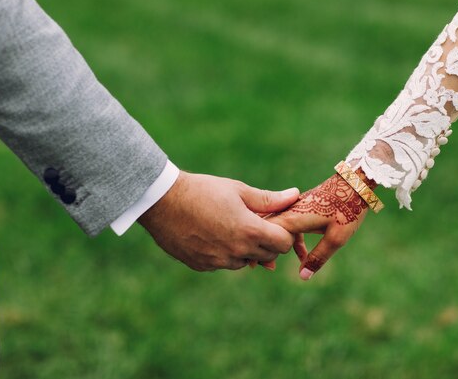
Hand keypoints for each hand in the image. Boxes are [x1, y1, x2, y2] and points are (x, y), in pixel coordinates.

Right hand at [138, 171, 299, 271]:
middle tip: (256, 224)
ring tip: (232, 227)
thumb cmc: (203, 191)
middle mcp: (236, 251)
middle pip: (268, 256)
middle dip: (267, 242)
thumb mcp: (238, 190)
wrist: (162, 202)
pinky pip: (224, 264)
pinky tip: (213, 235)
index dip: (283, 233)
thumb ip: (269, 199)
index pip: (283, 244)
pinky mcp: (202, 266)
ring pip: (245, 261)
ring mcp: (218, 261)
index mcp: (249, 231)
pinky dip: (225, 253)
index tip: (275, 223)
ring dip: (246, 249)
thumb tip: (294, 195)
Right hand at [268, 170, 372, 279]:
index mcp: (293, 218)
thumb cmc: (347, 208)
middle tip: (264, 267)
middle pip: (267, 230)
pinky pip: (287, 223)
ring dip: (276, 244)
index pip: (267, 235)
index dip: (262, 251)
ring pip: (276, 227)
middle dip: (264, 248)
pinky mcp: (301, 207)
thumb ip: (318, 257)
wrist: (355, 182)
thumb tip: (303, 276)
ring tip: (274, 264)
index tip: (261, 267)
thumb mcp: (336, 238)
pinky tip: (301, 255)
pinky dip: (289, 238)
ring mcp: (294, 208)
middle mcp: (289, 211)